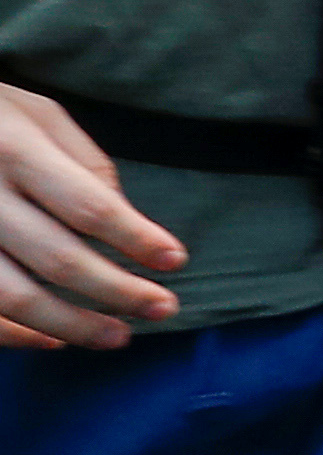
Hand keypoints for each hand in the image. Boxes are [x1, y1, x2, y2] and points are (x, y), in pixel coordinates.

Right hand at [0, 82, 180, 348]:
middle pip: (59, 259)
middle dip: (119, 291)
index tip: (175, 261)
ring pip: (15, 298)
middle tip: (164, 307)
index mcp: (13, 150)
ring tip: (118, 336)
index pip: (88, 206)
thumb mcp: (37, 114)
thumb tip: (125, 216)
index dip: (137, 239)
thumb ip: (85, 162)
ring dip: (73, 324)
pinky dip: (17, 335)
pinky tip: (54, 340)